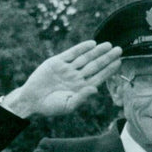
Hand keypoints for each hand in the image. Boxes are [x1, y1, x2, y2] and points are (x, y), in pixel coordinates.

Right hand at [1, 41, 122, 117]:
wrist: (32, 100)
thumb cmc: (51, 107)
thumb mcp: (69, 105)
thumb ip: (82, 97)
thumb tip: (96, 90)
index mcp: (82, 88)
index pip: (99, 77)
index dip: (109, 70)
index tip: (119, 63)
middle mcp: (77, 77)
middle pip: (95, 65)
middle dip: (107, 58)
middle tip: (119, 50)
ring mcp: (68, 69)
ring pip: (86, 58)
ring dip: (97, 51)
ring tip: (108, 45)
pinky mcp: (57, 62)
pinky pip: (72, 53)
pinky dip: (82, 48)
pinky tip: (92, 44)